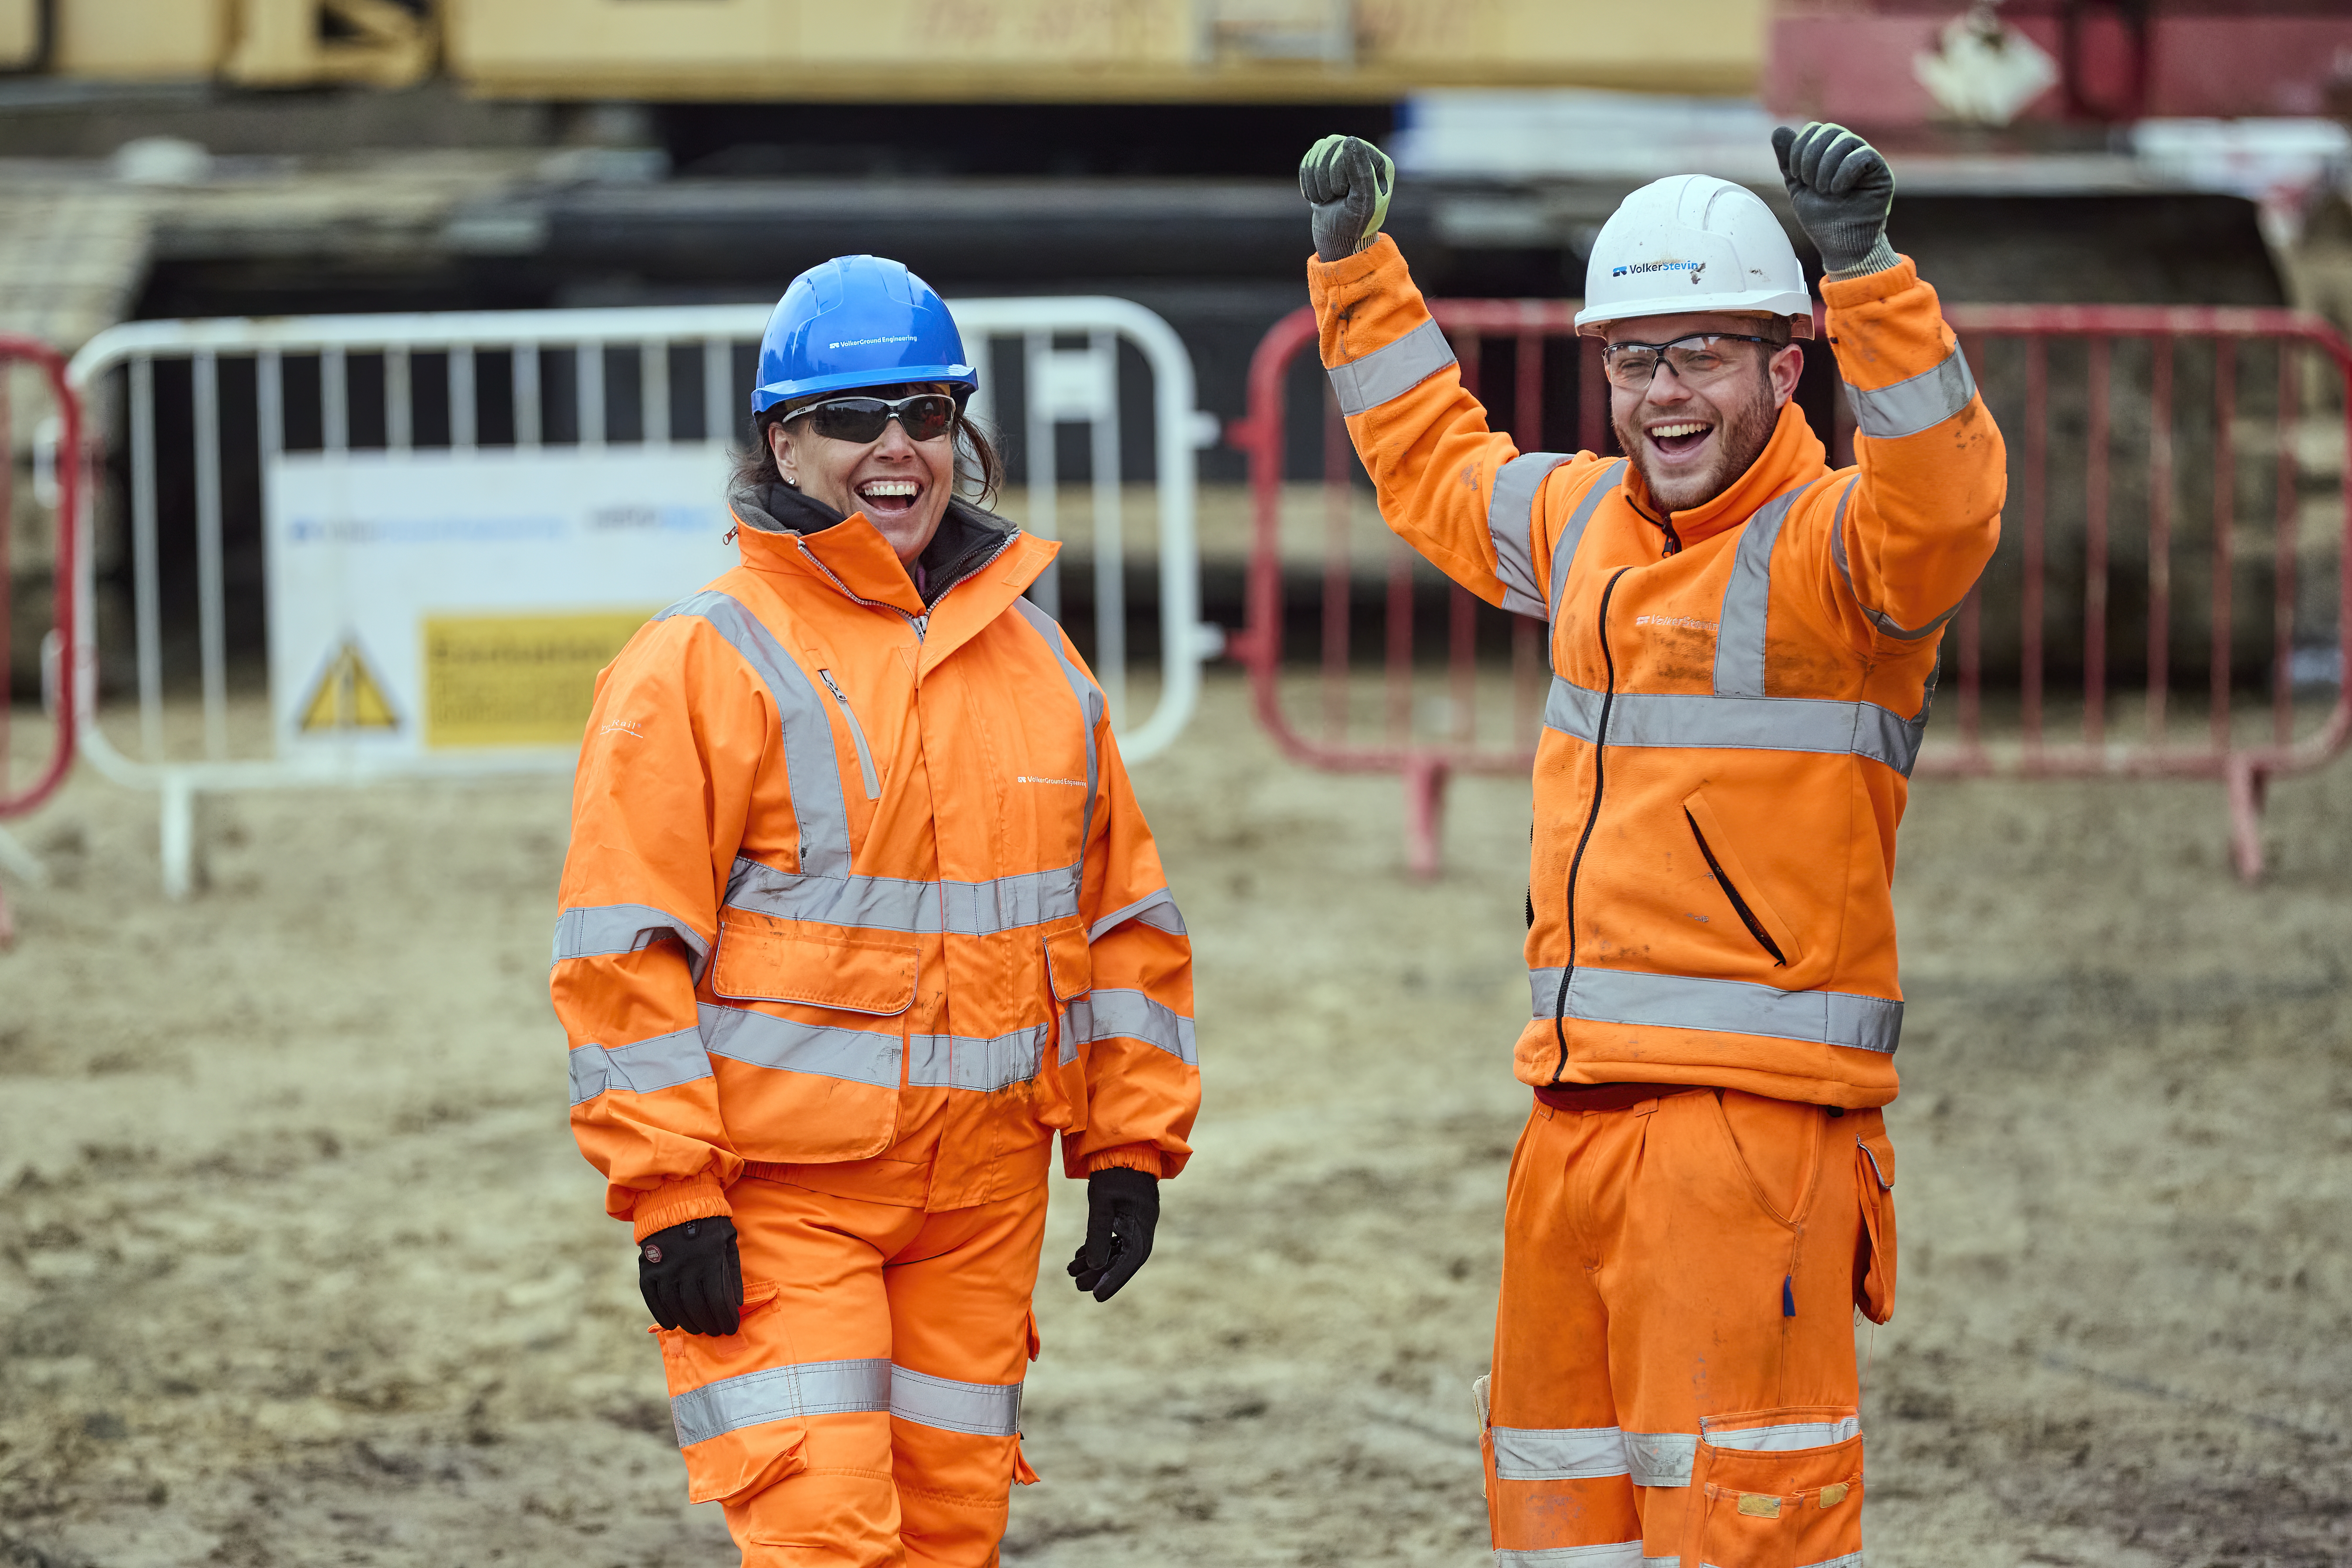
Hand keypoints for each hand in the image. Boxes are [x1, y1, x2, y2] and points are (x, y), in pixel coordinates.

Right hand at [638, 1215, 742, 1334]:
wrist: (676, 1202)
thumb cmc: (709, 1224)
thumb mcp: (728, 1242)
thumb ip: (732, 1272)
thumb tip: (737, 1303)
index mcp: (710, 1259)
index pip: (718, 1300)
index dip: (725, 1318)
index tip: (730, 1328)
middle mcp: (686, 1266)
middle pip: (697, 1307)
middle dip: (709, 1324)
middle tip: (715, 1331)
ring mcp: (665, 1268)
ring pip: (675, 1306)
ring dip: (688, 1323)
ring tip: (698, 1329)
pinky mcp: (648, 1269)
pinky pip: (653, 1298)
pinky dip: (661, 1314)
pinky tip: (672, 1323)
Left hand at [1067, 1167, 1158, 1301]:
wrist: (1125, 1147)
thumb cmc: (1113, 1172)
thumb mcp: (1101, 1202)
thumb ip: (1098, 1232)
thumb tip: (1095, 1264)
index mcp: (1141, 1224)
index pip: (1129, 1260)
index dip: (1113, 1280)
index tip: (1096, 1296)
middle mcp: (1144, 1227)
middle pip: (1124, 1260)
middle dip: (1101, 1275)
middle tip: (1078, 1285)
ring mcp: (1138, 1222)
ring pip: (1119, 1251)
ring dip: (1097, 1263)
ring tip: (1073, 1272)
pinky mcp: (1130, 1216)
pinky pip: (1117, 1240)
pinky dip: (1100, 1248)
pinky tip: (1081, 1256)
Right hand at [1298, 134, 1394, 264]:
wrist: (1339, 241)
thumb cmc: (1356, 225)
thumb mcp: (1363, 202)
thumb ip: (1361, 172)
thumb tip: (1349, 140)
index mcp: (1379, 163)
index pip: (1350, 146)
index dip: (1338, 169)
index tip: (1342, 193)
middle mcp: (1363, 156)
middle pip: (1332, 144)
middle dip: (1324, 175)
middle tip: (1331, 197)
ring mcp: (1343, 160)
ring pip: (1318, 149)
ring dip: (1315, 179)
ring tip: (1324, 199)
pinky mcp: (1326, 168)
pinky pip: (1308, 161)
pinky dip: (1306, 181)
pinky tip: (1316, 196)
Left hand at [1771, 121, 1896, 277]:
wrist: (1840, 244)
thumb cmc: (1821, 218)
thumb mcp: (1798, 187)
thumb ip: (1789, 160)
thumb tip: (1779, 129)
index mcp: (1829, 152)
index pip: (1814, 129)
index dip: (1800, 147)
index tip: (1796, 175)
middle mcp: (1850, 151)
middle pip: (1829, 130)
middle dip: (1811, 157)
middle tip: (1809, 183)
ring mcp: (1866, 159)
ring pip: (1845, 140)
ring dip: (1826, 167)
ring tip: (1824, 191)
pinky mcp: (1880, 171)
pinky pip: (1863, 155)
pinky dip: (1844, 172)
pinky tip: (1839, 191)